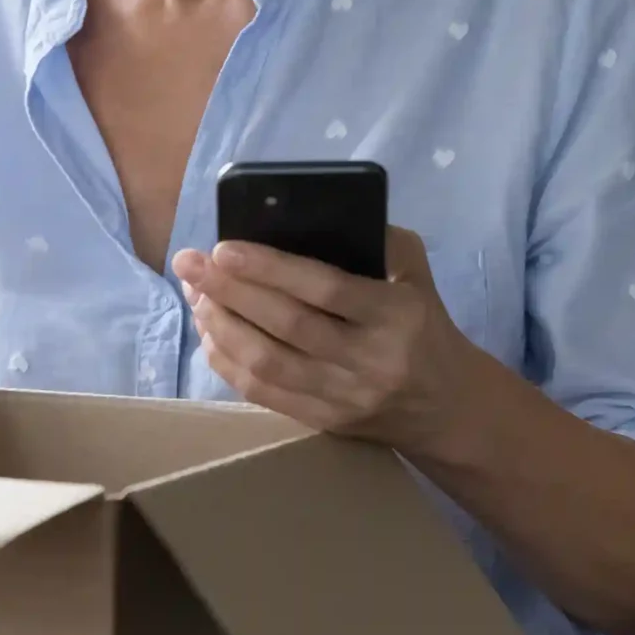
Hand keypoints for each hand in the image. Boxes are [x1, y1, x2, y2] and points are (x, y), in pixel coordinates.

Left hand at [171, 227, 482, 454]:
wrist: (445, 407)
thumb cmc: (424, 324)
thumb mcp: (416, 273)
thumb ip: (377, 240)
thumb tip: (310, 212)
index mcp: (394, 314)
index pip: (324, 289)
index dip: (270, 269)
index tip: (224, 248)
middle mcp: (368, 359)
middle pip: (285, 325)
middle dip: (229, 291)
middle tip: (189, 262)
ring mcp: (343, 396)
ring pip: (267, 362)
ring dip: (221, 326)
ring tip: (195, 294)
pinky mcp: (323, 421)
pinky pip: (264, 393)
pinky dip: (228, 362)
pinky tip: (210, 333)